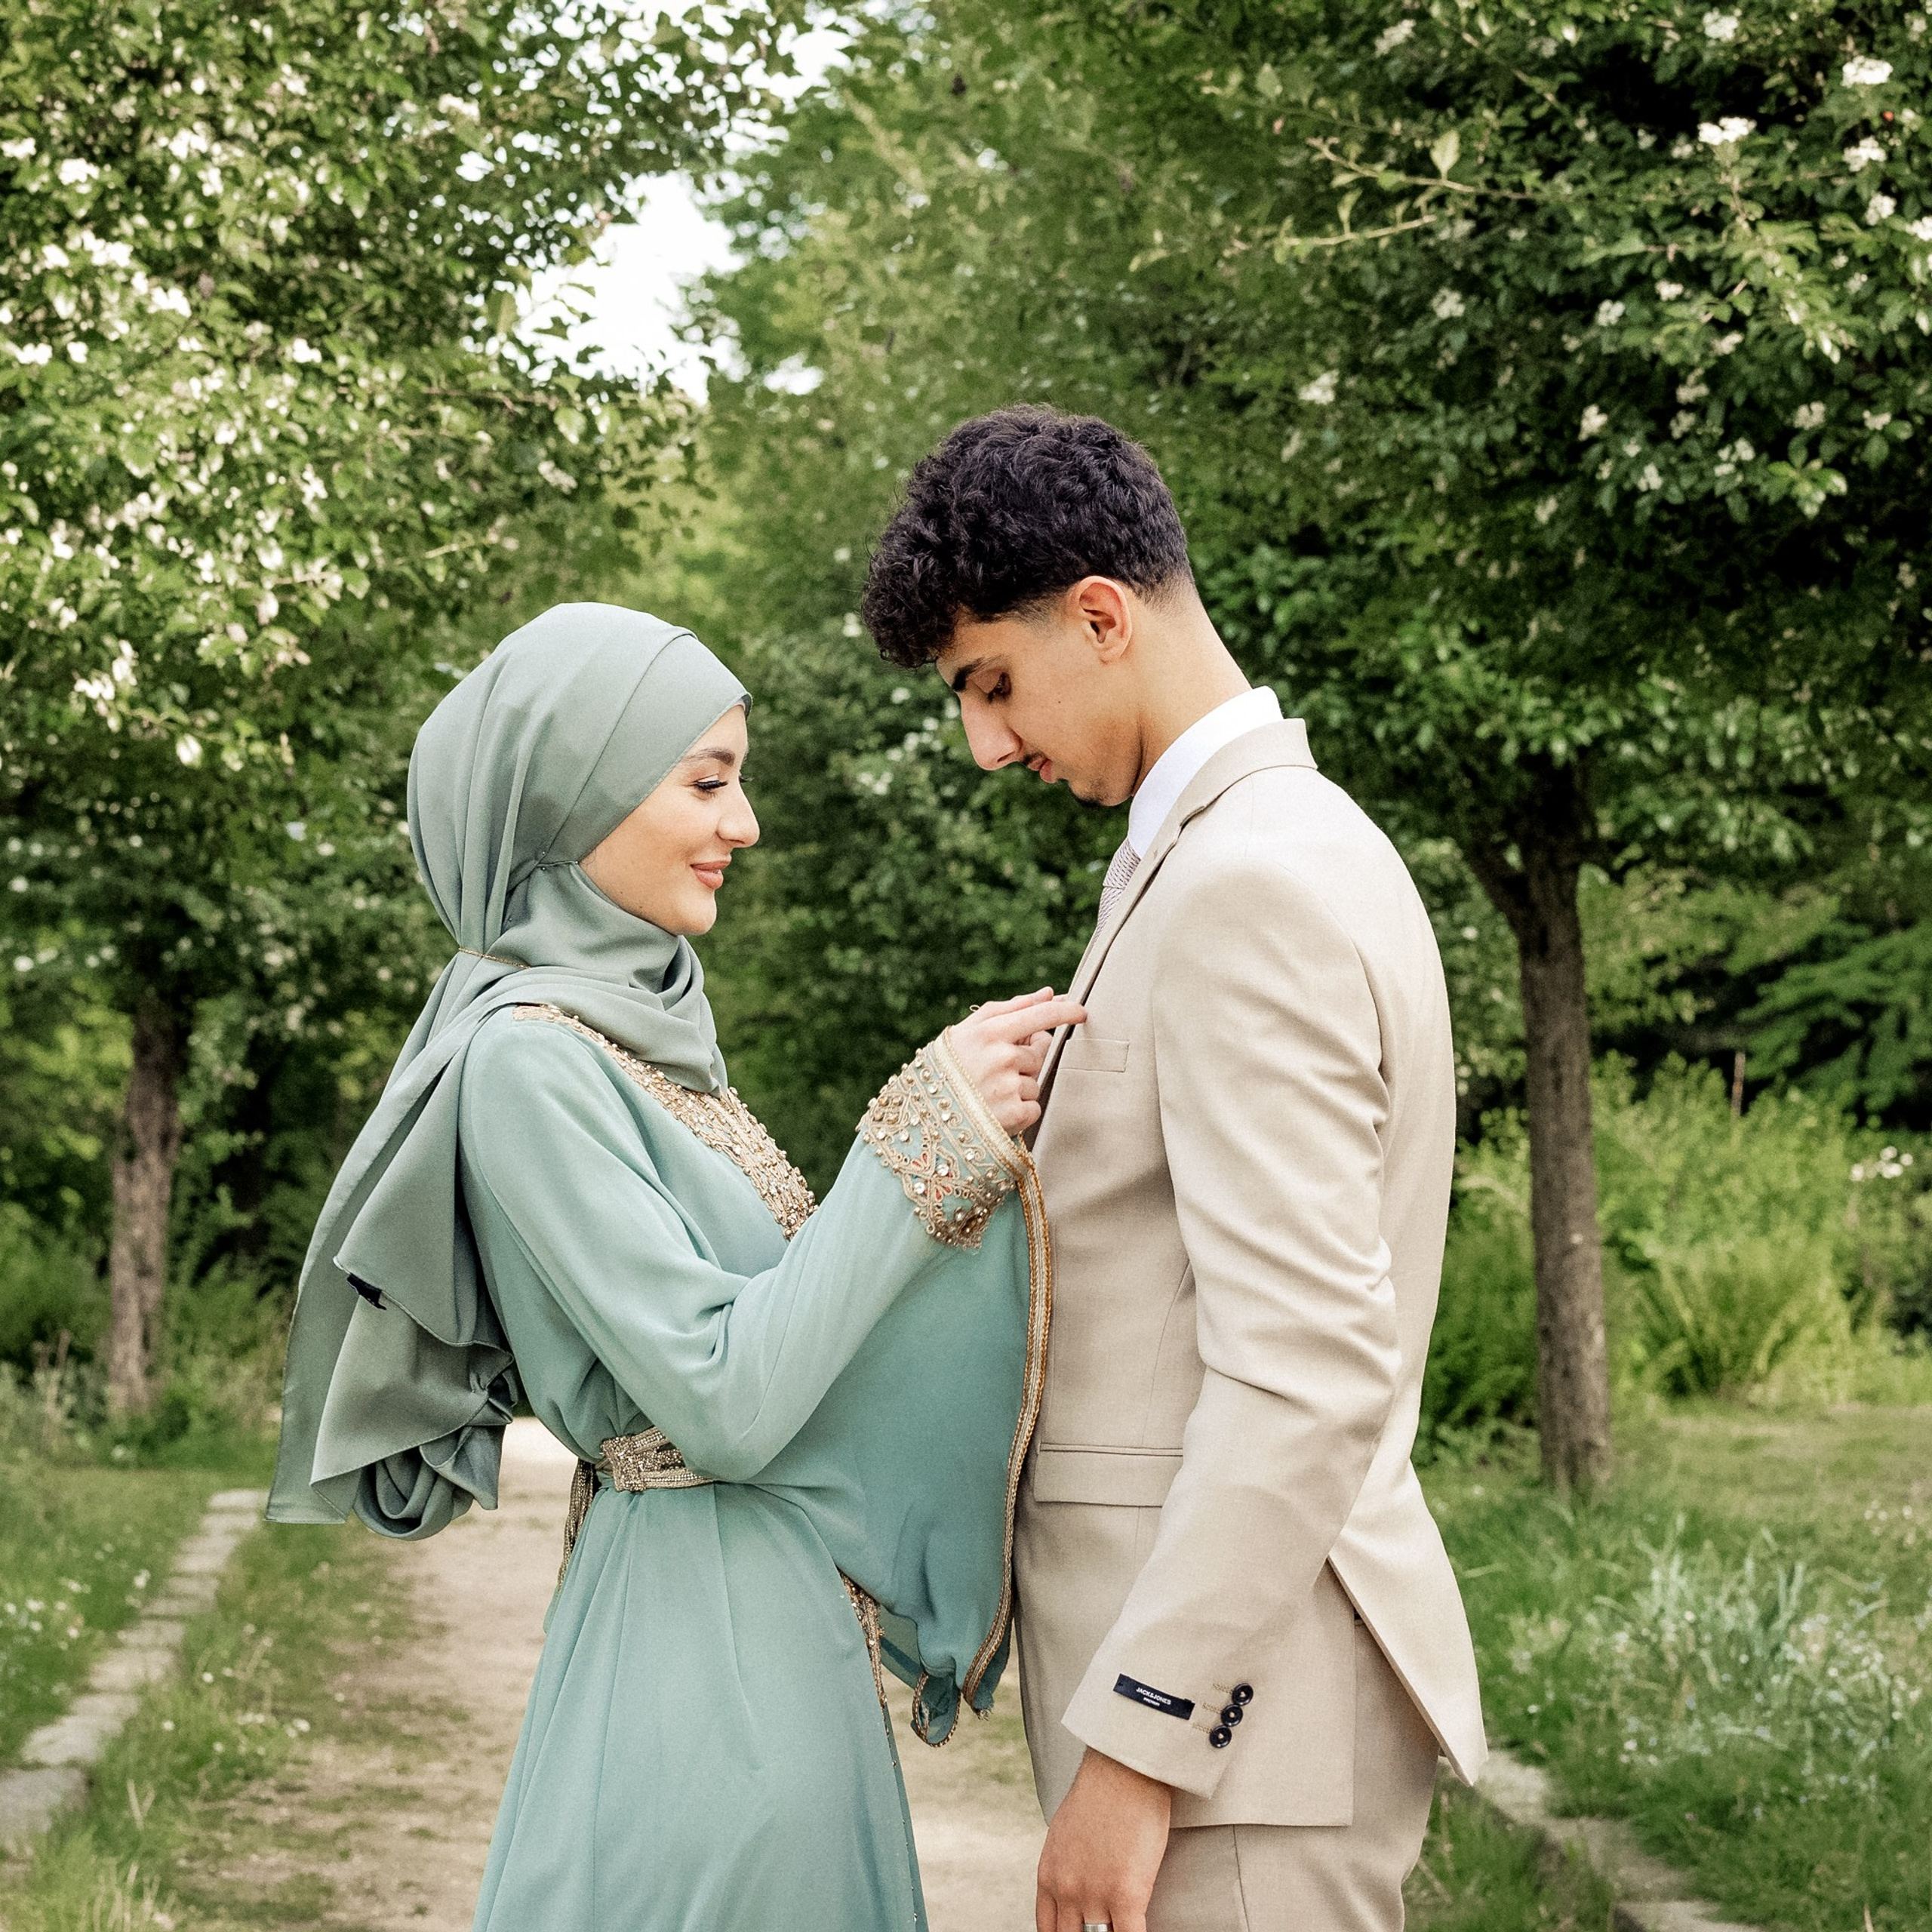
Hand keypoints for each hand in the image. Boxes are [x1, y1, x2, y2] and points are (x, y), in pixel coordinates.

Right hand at [946, 987, 1085, 1135]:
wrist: (925, 1118)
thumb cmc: (949, 1068)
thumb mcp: (968, 1032)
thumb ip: (1009, 1009)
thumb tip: (1047, 993)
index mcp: (990, 1032)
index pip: (1040, 1015)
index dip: (1066, 1012)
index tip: (1082, 1012)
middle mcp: (1001, 1058)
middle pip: (1038, 1054)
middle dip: (1023, 1061)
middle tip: (994, 1071)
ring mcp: (1008, 1087)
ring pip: (1035, 1083)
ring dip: (1018, 1088)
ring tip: (988, 1093)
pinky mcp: (1013, 1115)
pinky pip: (1034, 1108)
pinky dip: (1020, 1111)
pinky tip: (995, 1111)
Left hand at [1036, 1748, 1171, 1931]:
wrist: (1121, 1768)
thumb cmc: (1101, 1790)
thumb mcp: (1066, 1831)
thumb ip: (1067, 1864)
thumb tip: (1078, 1880)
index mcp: (1050, 1875)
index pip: (1049, 1930)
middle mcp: (1067, 1890)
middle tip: (1103, 1930)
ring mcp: (1095, 1895)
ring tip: (1121, 1930)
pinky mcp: (1126, 1894)